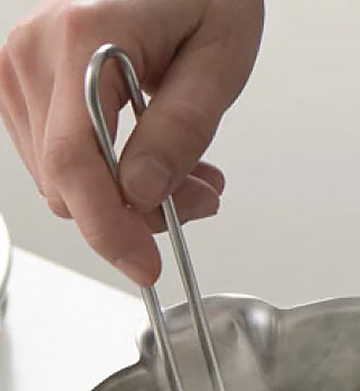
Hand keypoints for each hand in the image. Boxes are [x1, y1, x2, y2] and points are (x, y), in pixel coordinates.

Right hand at [0, 0, 264, 285]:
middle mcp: (36, 54)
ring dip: (131, 197)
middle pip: (69, 185)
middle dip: (136, 212)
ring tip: (188, 171)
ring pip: (66, 184)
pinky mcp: (29, 88)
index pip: (74, 164)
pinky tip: (155, 160)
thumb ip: (181, 129)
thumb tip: (143, 193)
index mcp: (84, 39)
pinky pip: (64, 164)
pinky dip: (113, 179)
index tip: (145, 266)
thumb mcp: (219, 61)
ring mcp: (23, 70)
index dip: (109, 229)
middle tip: (199, 196)